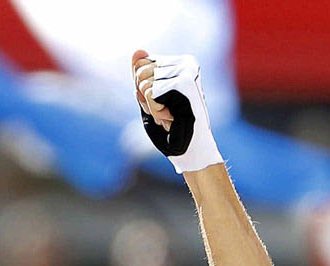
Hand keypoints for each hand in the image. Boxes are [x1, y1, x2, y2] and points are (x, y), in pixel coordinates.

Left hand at [130, 50, 223, 173]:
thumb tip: (137, 51)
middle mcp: (186, 63)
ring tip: (171, 115)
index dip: (144, 90)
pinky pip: (149, 94)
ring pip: (143, 83)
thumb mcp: (151, 98)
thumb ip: (142, 75)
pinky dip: (155, 111)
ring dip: (152, 107)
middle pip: (140, 71)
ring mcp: (186, 71)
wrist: (191, 150)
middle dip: (146, 98)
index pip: (141, 65)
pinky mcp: (183, 83)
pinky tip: (172, 117)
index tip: (163, 103)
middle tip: (167, 111)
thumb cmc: (172, 128)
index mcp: (181, 63)